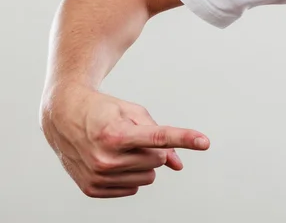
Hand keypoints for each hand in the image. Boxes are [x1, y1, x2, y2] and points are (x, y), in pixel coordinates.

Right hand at [41, 85, 209, 197]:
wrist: (64, 117)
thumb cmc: (104, 111)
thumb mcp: (133, 113)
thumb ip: (160, 136)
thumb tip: (178, 165)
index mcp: (116, 134)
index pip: (159, 138)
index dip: (184, 139)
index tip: (205, 142)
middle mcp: (105, 158)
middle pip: (157, 159)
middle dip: (153, 147)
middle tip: (133, 135)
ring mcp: (98, 176)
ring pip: (148, 177)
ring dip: (143, 162)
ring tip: (122, 147)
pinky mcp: (93, 189)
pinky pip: (133, 189)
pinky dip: (131, 175)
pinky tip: (114, 161)